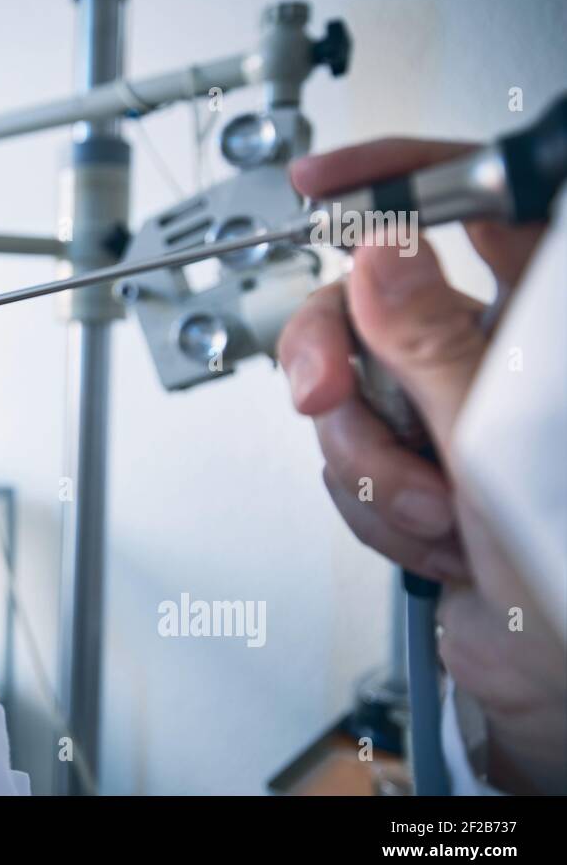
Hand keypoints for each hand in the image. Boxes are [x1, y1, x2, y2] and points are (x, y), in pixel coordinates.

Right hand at [278, 138, 563, 792]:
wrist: (551, 686)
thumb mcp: (499, 445)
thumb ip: (432, 343)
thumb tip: (383, 255)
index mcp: (541, 323)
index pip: (471, 204)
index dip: (395, 177)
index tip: (324, 182)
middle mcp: (490, 354)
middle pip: (367, 302)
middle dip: (334, 364)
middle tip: (321, 395)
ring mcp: (445, 411)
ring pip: (344, 390)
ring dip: (372, 467)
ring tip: (438, 514)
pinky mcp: (409, 462)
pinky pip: (343, 454)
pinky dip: (373, 504)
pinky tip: (433, 535)